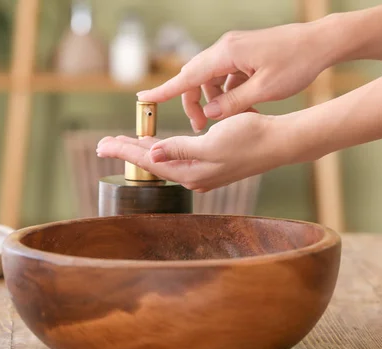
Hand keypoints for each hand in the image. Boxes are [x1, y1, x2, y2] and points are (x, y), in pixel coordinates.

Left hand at [96, 113, 288, 191]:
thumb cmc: (250, 140)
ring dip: (142, 150)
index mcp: (191, 172)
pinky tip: (156, 145)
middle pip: (152, 163)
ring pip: (163, 160)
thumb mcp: (213, 144)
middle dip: (127, 152)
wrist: (279, 143)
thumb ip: (180, 149)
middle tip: (103, 145)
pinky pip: (177, 158)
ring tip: (122, 144)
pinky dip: (162, 149)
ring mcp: (202, 172)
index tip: (103, 144)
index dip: (124, 151)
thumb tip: (152, 153)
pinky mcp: (211, 165)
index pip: (149, 161)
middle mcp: (194, 176)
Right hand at [137, 20, 340, 132]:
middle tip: (201, 127)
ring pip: (211, 79)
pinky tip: (244, 107)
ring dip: (215, 100)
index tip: (143, 98)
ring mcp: (235, 50)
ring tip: (231, 120)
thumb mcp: (264, 90)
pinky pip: (227, 76)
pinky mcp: (244, 54)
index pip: (186, 76)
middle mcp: (226, 48)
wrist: (321, 42)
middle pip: (196, 78)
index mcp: (226, 54)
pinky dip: (229, 93)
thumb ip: (233, 104)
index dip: (164, 90)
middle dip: (194, 103)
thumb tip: (209, 114)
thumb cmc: (296, 64)